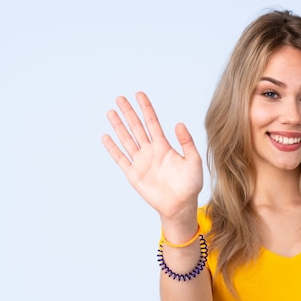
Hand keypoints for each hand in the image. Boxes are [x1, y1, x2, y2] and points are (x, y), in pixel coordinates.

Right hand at [101, 92, 202, 221]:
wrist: (181, 205)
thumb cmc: (190, 184)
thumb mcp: (193, 160)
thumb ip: (187, 142)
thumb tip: (179, 124)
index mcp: (164, 146)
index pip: (152, 123)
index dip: (146, 109)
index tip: (139, 94)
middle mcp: (150, 151)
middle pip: (136, 128)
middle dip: (129, 113)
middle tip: (120, 98)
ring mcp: (141, 162)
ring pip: (127, 140)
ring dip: (119, 126)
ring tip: (111, 112)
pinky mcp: (134, 174)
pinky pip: (120, 159)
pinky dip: (113, 148)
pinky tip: (106, 136)